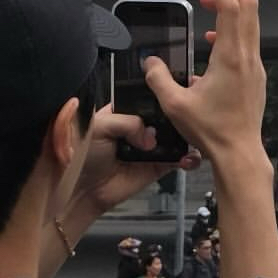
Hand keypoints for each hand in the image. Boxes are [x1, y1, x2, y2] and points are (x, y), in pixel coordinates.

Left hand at [69, 107, 200, 218]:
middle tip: (190, 113)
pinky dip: (189, 158)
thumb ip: (127, 122)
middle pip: (168, 116)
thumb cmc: (83, 153)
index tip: (179, 89)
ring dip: (187, 135)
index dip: (163, 94)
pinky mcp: (160, 166)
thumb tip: (151, 136)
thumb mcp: (100, 126)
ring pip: (178, 136)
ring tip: (193, 134)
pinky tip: (188, 156)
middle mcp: (142, 127)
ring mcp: (152, 147)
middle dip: (180, 114)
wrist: (83, 189)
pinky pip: (180, 160)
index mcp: (126, 112)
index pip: (149, 98)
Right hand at [143, 0, 267, 166]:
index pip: (231, 7)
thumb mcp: (174, 104)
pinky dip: (233, 31)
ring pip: (250, 25)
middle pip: (248, 8)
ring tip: (208, 6)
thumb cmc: (211, 131)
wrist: (239, 153)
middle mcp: (248, 58)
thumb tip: (149, 62)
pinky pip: (247, 43)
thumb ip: (157, 78)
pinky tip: (213, 42)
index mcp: (231, 57)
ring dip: (230, 10)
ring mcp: (255, 68)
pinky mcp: (256, 78)